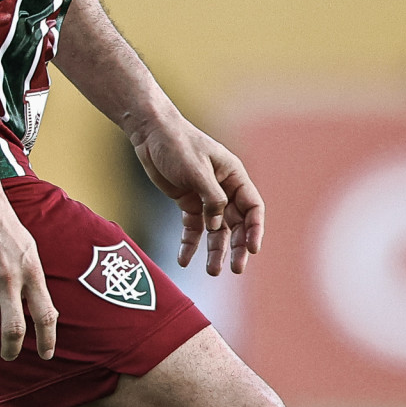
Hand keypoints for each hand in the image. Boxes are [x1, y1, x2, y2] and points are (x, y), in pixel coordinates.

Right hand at [0, 192, 58, 359]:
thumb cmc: (6, 227)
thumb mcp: (30, 250)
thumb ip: (35, 280)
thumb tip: (46, 310)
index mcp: (32, 272)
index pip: (45, 315)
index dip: (47, 339)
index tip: (45, 355)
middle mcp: (10, 279)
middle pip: (13, 327)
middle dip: (11, 349)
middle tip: (7, 356)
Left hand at [128, 111, 264, 276]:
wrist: (150, 134)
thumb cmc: (177, 144)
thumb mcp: (196, 169)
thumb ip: (211, 198)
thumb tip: (217, 226)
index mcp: (233, 176)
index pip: (252, 207)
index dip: (255, 229)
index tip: (253, 249)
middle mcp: (224, 189)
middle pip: (237, 223)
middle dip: (238, 246)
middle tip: (237, 269)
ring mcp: (206, 197)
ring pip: (216, 230)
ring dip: (215, 251)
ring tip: (212, 272)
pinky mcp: (188, 203)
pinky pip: (193, 228)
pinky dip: (190, 244)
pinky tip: (183, 260)